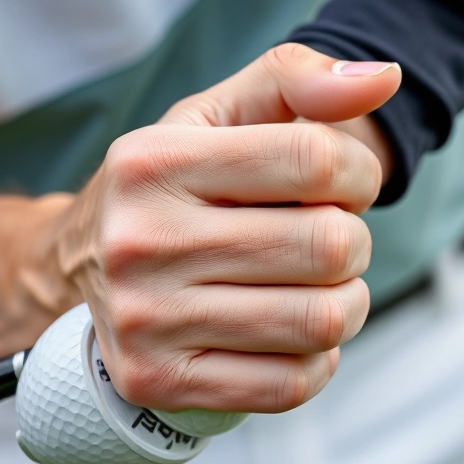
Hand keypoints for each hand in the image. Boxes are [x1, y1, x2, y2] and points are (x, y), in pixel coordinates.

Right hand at [54, 44, 400, 412]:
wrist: (78, 267)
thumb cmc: (175, 186)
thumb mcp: (218, 115)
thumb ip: (298, 80)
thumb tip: (384, 79)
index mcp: (154, 161)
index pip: (317, 159)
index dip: (360, 174)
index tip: (344, 186)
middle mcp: (140, 241)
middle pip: (330, 246)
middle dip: (355, 242)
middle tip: (330, 240)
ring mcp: (146, 321)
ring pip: (322, 321)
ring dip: (347, 303)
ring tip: (320, 286)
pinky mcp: (160, 382)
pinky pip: (291, 385)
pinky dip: (317, 360)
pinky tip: (293, 334)